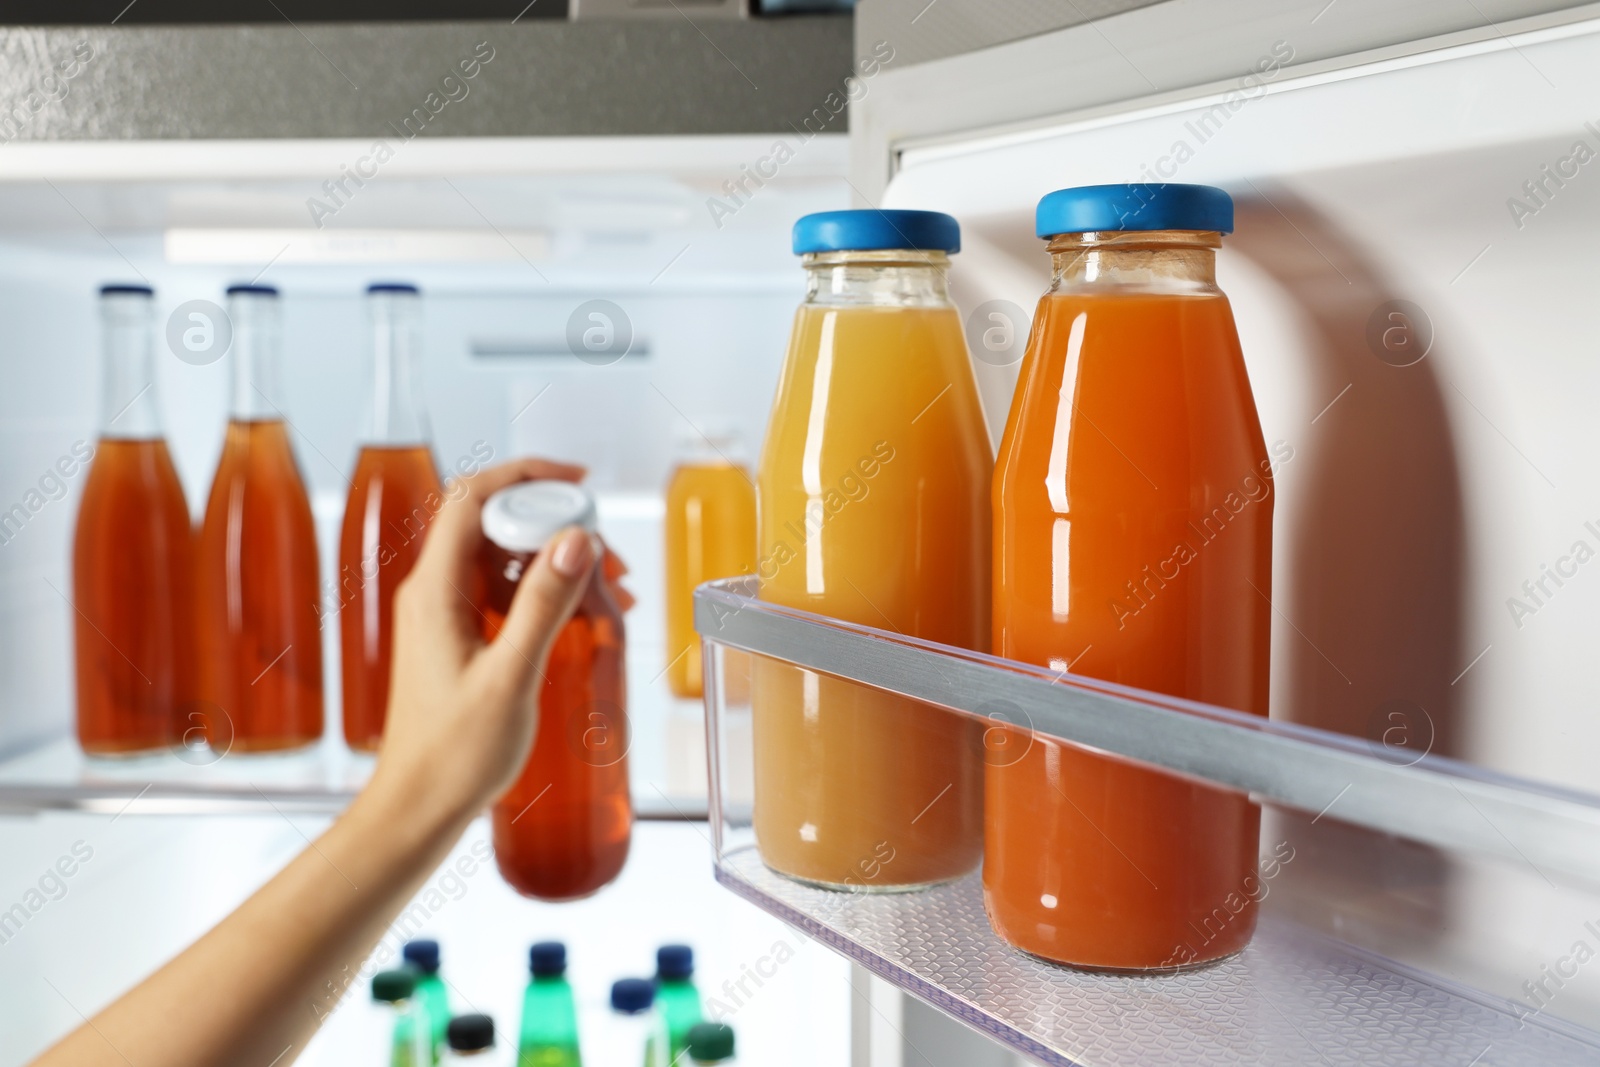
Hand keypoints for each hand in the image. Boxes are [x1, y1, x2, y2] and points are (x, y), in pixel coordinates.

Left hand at [370, 457, 598, 822]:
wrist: (416, 809)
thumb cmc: (453, 755)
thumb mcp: (511, 675)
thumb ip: (543, 604)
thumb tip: (575, 539)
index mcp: (435, 589)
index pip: (473, 497)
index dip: (526, 475)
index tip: (578, 482)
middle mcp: (433, 592)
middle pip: (494, 523)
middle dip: (556, 526)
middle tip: (609, 559)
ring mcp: (444, 615)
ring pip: (504, 559)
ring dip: (556, 564)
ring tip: (611, 594)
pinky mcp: (458, 639)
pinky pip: (503, 594)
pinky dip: (545, 595)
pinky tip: (583, 619)